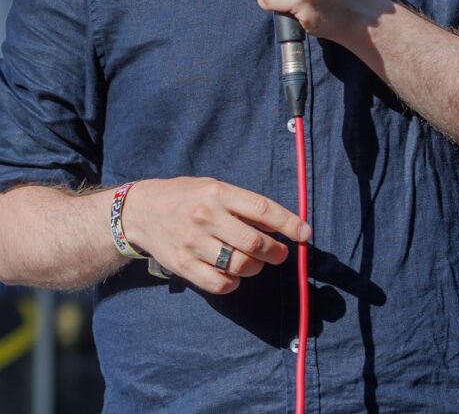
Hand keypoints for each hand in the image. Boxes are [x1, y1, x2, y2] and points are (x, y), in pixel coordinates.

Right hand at [119, 177, 310, 293]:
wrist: (140, 211)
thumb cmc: (187, 197)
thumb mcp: (216, 188)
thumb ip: (245, 205)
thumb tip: (280, 226)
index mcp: (219, 193)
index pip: (263, 210)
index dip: (289, 223)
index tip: (305, 234)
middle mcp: (206, 217)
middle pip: (254, 243)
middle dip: (276, 252)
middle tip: (280, 254)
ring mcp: (193, 243)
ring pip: (239, 265)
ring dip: (257, 268)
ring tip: (256, 263)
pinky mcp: (182, 265)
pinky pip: (219, 283)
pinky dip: (234, 283)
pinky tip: (234, 274)